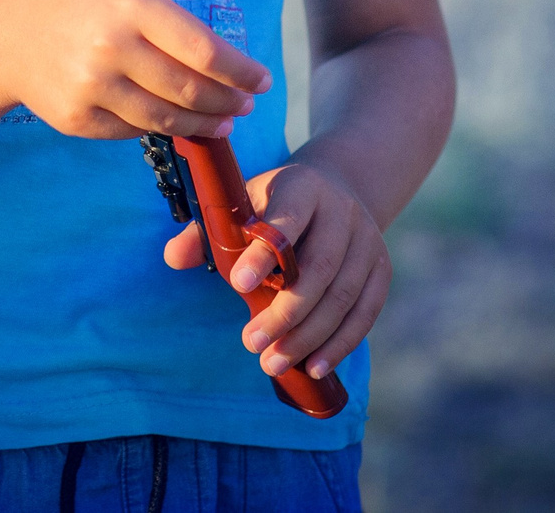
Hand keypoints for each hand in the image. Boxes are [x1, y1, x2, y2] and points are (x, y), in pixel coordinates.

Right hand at [0, 0, 270, 139]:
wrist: (9, 35)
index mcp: (130, 4)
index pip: (203, 49)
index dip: (241, 71)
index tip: (263, 80)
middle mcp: (109, 46)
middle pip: (190, 89)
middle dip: (228, 101)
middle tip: (246, 104)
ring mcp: (90, 86)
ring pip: (167, 118)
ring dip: (205, 123)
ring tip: (224, 119)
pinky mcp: (77, 118)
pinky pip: (135, 130)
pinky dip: (161, 127)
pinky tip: (175, 118)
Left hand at [164, 158, 388, 381]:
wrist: (336, 187)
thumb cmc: (276, 202)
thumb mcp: (243, 201)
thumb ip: (208, 230)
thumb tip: (173, 258)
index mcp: (303, 187)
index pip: (286, 221)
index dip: (264, 254)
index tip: (237, 285)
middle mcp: (342, 213)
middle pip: (318, 269)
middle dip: (285, 313)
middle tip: (251, 344)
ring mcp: (368, 241)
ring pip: (342, 297)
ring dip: (308, 337)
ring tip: (274, 362)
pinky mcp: (382, 269)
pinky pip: (365, 313)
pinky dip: (340, 343)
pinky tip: (314, 367)